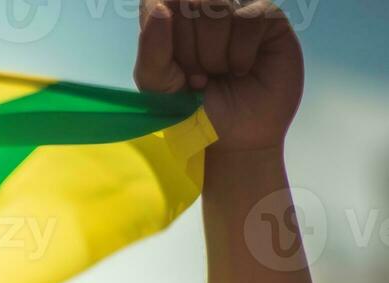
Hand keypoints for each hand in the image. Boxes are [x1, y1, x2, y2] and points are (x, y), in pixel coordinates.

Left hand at [134, 0, 303, 153]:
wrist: (233, 135)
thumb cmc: (192, 109)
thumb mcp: (159, 88)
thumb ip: (152, 51)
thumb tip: (161, 8)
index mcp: (168, 20)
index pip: (156, 1)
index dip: (162, 31)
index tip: (172, 64)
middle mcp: (201, 8)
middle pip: (189, 3)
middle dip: (190, 51)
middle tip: (198, 77)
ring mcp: (235, 8)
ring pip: (218, 6)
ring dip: (214, 54)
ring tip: (219, 73)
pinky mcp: (266, 16)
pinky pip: (249, 17)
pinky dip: (240, 52)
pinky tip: (241, 68)